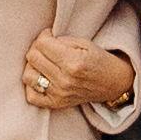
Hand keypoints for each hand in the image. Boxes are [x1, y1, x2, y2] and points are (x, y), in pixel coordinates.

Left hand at [16, 29, 133, 117]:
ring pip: (28, 76)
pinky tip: (41, 77)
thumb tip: (42, 40)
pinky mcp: (56, 104)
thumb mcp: (85, 43)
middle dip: (37, 48)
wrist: (112, 83)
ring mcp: (59, 94)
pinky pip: (31, 96)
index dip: (44, 36)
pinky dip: (32, 86)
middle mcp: (64, 80)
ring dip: (32, 66)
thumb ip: (61, 40)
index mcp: (73, 62)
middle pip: (33, 58)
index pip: (42, 44)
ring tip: (43, 62)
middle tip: (46, 48)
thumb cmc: (98, 60)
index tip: (50, 36)